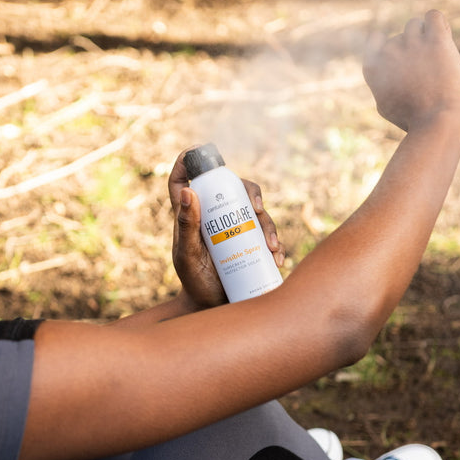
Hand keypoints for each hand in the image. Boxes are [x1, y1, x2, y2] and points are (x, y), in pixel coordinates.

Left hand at [167, 146, 284, 308]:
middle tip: (255, 208)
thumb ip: (187, 226)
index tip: (200, 151)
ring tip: (270, 246)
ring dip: (268, 224)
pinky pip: (268, 233)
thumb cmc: (195, 283)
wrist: (214, 309)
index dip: (188, 161)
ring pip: (256, 210)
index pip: (183, 180)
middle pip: (232, 187)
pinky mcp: (251, 243)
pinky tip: (275, 256)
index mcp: (191, 215)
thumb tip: (189, 191)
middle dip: (249, 191)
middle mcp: (214, 217)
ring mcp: (235, 229)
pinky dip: (275, 242)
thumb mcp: (188, 256)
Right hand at [363, 10, 459, 132]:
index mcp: (373, 67)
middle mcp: (389, 52)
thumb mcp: (385, 104)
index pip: (375, 39)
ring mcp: (412, 44)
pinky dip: (437, 24)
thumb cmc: (412, 118)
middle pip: (400, 36)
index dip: (388, 46)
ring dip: (425, 37)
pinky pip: (433, 16)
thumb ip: (380, 82)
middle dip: (412, 49)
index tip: (402, 62)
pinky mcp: (436, 41)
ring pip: (415, 24)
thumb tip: (382, 62)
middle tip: (426, 72)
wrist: (438, 121)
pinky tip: (442, 39)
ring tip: (436, 60)